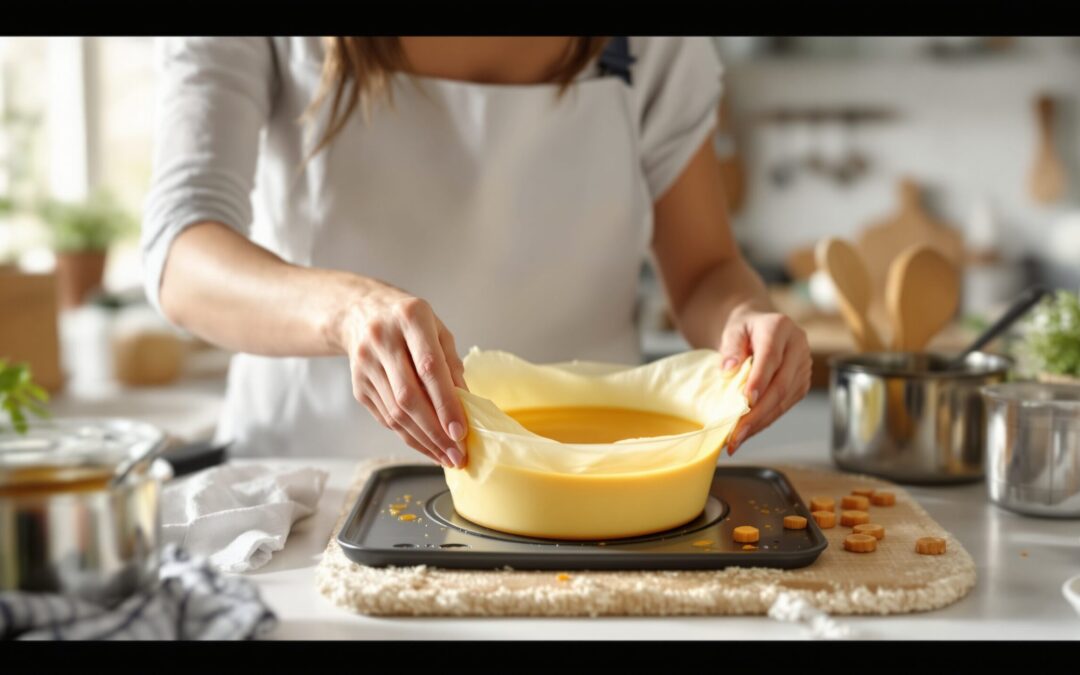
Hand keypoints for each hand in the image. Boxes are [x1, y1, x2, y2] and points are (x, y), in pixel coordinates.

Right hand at [337, 284, 468, 468]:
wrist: (361, 313)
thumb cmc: (409, 322)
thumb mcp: (437, 329)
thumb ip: (451, 363)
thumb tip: (466, 404)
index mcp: (410, 318)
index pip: (429, 367)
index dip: (445, 402)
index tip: (460, 431)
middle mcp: (383, 339)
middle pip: (408, 396)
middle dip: (435, 431)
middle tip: (457, 455)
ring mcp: (366, 364)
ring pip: (395, 412)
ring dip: (423, 440)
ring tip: (446, 457)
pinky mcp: (359, 385)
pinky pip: (385, 418)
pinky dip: (408, 436)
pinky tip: (427, 446)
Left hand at [718, 309, 811, 454]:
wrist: (758, 328)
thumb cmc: (743, 330)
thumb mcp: (732, 330)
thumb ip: (730, 347)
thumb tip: (729, 370)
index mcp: (780, 327)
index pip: (771, 357)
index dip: (759, 380)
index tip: (746, 401)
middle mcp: (798, 347)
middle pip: (780, 384)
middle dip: (757, 413)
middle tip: (735, 434)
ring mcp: (803, 367)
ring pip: (783, 400)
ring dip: (760, 422)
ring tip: (737, 439)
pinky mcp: (801, 384)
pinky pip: (784, 406)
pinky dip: (765, 421)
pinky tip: (748, 431)